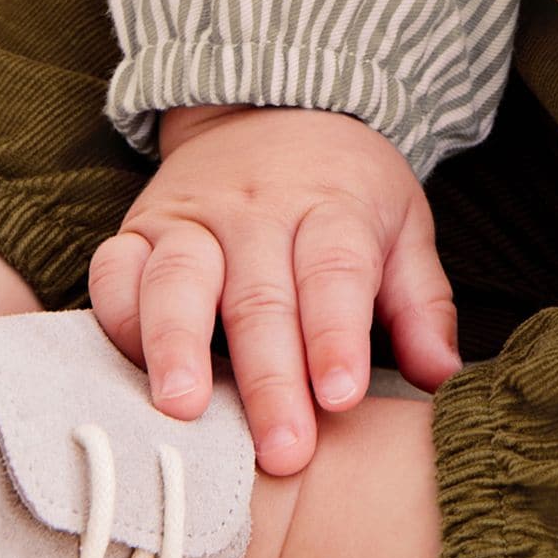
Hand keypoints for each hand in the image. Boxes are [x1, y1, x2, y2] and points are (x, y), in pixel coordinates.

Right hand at [88, 104, 462, 475]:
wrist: (273, 107)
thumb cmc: (345, 192)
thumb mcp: (402, 227)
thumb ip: (421, 304)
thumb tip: (441, 375)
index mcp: (333, 207)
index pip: (336, 273)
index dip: (337, 336)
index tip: (341, 397)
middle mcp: (260, 210)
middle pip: (261, 296)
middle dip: (269, 378)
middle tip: (281, 451)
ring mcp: (195, 217)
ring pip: (180, 280)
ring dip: (178, 346)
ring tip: (185, 409)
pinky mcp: (142, 227)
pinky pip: (117, 269)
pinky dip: (116, 316)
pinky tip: (129, 366)